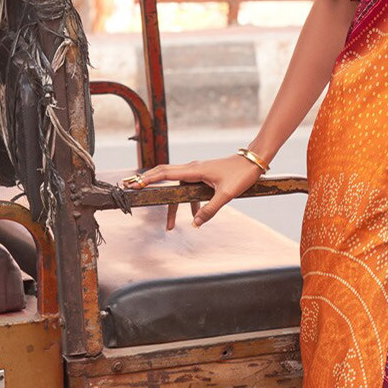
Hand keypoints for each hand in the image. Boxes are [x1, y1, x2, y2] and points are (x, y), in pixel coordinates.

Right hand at [123, 154, 263, 228]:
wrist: (254, 161)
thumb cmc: (241, 174)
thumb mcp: (226, 195)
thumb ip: (210, 210)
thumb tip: (196, 224)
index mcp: (194, 170)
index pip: (165, 174)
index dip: (149, 179)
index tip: (135, 184)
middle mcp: (192, 169)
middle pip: (164, 176)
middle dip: (149, 184)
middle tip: (133, 189)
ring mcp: (197, 172)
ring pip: (177, 187)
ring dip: (173, 204)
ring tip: (170, 225)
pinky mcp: (203, 176)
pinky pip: (189, 189)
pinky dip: (187, 202)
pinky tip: (193, 216)